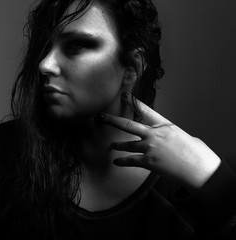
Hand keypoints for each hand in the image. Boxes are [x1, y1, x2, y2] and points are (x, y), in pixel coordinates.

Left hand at [100, 92, 220, 190]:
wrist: (199, 168)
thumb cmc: (195, 152)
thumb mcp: (182, 135)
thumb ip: (168, 133)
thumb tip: (163, 136)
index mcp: (164, 125)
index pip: (145, 110)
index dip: (133, 102)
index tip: (124, 95)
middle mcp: (154, 134)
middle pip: (128, 125)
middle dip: (112, 120)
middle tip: (101, 117)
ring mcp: (150, 147)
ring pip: (127, 144)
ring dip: (117, 145)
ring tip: (111, 145)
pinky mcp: (148, 162)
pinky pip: (130, 160)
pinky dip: (122, 161)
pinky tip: (116, 162)